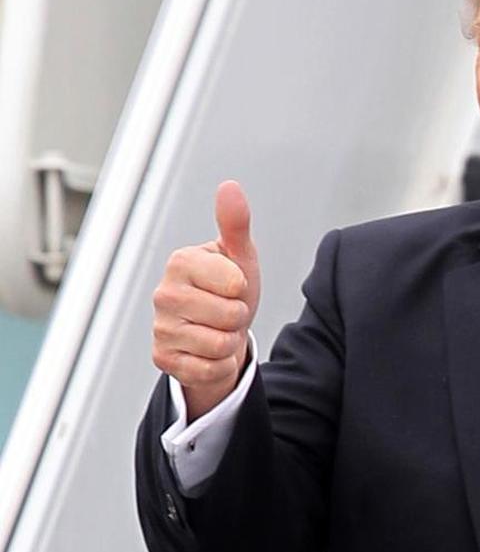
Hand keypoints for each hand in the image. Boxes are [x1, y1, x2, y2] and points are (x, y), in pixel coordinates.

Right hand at [152, 181, 261, 421]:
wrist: (222, 332)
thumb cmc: (230, 289)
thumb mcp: (239, 256)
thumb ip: (235, 223)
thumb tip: (229, 186)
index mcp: (181, 262)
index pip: (235, 283)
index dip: (243, 288)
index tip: (233, 285)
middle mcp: (163, 293)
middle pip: (230, 316)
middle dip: (239, 317)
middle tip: (227, 311)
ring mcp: (160, 328)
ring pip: (220, 344)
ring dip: (230, 342)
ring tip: (219, 330)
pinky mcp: (162, 359)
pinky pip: (209, 368)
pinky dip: (219, 364)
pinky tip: (209, 351)